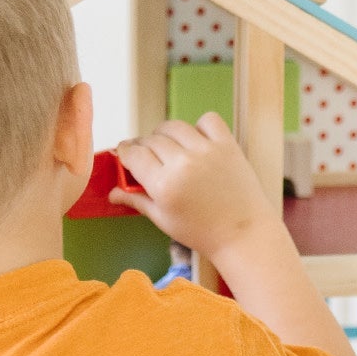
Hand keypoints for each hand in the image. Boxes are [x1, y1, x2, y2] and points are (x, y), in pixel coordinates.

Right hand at [112, 114, 279, 262]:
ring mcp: (206, 151)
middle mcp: (183, 163)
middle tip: (148, 158)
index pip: (133, 154)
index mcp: (164, 185)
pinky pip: (206, 120)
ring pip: (173, 126)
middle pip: (151, 140)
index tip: (125, 155)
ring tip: (169, 149)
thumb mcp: (164, 220)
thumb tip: (112, 192)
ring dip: (166, 134)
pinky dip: (198, 126)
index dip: (125, 153)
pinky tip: (197, 142)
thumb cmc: (202, 233)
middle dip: (144, 147)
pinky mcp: (227, 144)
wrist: (244, 235)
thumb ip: (137, 200)